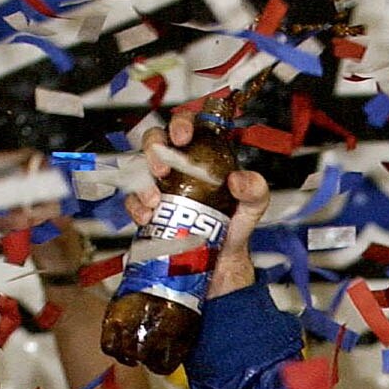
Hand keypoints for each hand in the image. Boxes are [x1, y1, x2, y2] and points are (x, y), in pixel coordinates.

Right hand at [133, 119, 268, 301]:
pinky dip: (135, 207)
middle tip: (162, 169)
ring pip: (139, 168)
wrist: (218, 265)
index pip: (188, 127)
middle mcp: (177, 168)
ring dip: (142, 181)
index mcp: (201, 157)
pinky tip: (147, 216)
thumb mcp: (252, 207)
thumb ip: (255, 190)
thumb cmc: (233, 229)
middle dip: (153, 149)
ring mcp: (160, 188)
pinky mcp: (148, 210)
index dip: (181, 123)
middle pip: (156, 141)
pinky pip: (133, 201)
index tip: (182, 136)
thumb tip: (239, 180)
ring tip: (154, 201)